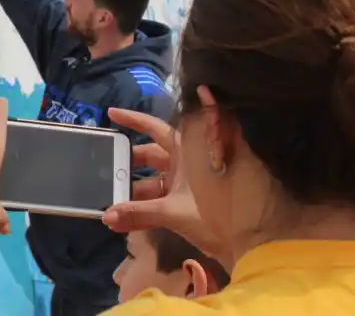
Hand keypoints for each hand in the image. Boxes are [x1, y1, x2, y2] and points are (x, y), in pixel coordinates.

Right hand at [102, 108, 222, 261]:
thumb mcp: (173, 211)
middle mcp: (187, 161)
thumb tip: (106, 217)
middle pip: (152, 154)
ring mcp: (189, 181)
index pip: (155, 128)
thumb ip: (138, 213)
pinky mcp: (189, 200)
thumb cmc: (217, 214)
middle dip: (129, 160)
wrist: (249, 242)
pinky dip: (146, 205)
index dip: (134, 119)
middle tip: (105, 165)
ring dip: (135, 188)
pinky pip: (162, 196)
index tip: (112, 113)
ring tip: (111, 196)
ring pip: (156, 178)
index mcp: (187, 151)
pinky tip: (125, 217)